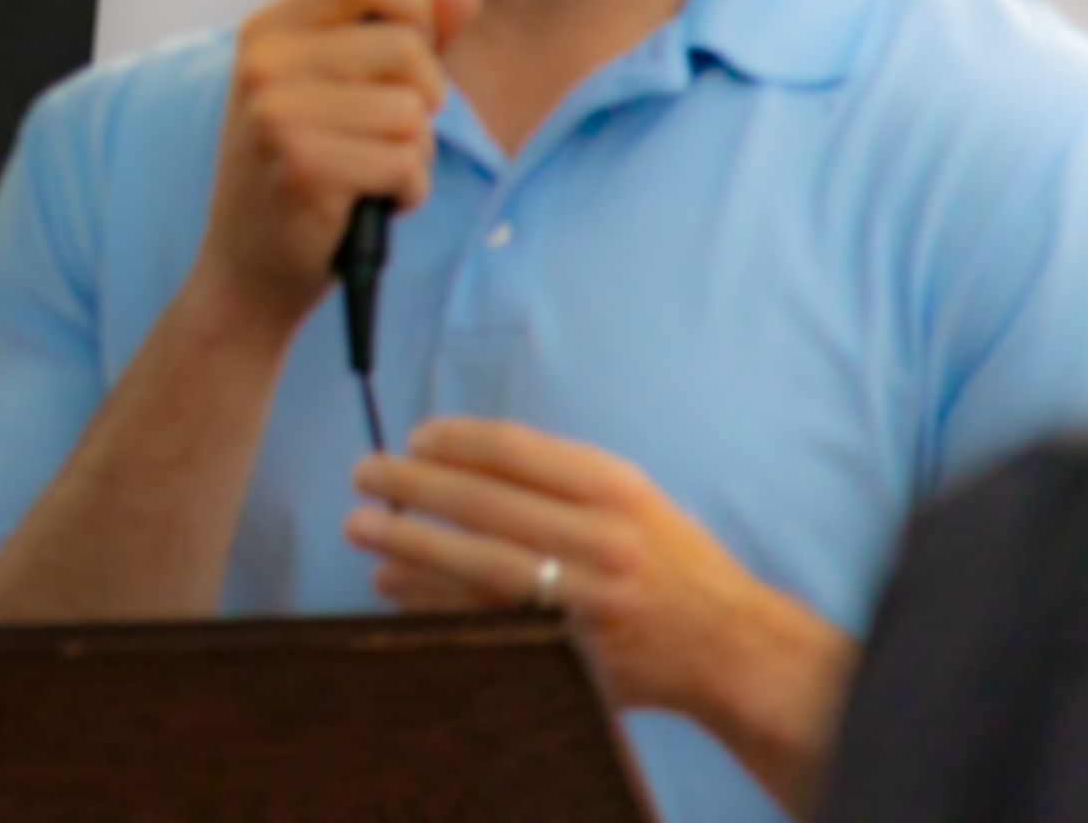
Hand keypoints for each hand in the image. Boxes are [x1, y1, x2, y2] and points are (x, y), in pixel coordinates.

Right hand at [198, 0, 478, 333]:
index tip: (409, 58)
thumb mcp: (338, 91)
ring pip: (410, 111)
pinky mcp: (304, 167)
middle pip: (404, 44)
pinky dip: (406, 191)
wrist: (247, 269)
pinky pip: (406, 163)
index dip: (410, 7)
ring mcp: (276, 114)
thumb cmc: (302, 173)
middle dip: (424, 97)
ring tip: (371, 173)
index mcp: (267, 30)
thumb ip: (405, 36)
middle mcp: (263, 62)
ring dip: (413, 153)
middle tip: (388, 134)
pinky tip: (370, 203)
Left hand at [349, 419, 853, 809]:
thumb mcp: (629, 494)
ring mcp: (587, 601)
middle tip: (363, 475)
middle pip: (486, 506)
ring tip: (361, 529)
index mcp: (615, 489)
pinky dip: (433, 603)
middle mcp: (603, 540)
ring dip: (409, 547)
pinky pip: (488, 622)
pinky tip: (393, 585)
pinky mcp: (573, 650)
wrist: (727, 644)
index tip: (413, 437)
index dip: (454, 440)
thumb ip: (556, 474)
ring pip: (480, 569)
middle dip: (414, 487)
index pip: (516, 451)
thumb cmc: (666, 557)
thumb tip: (452, 453)